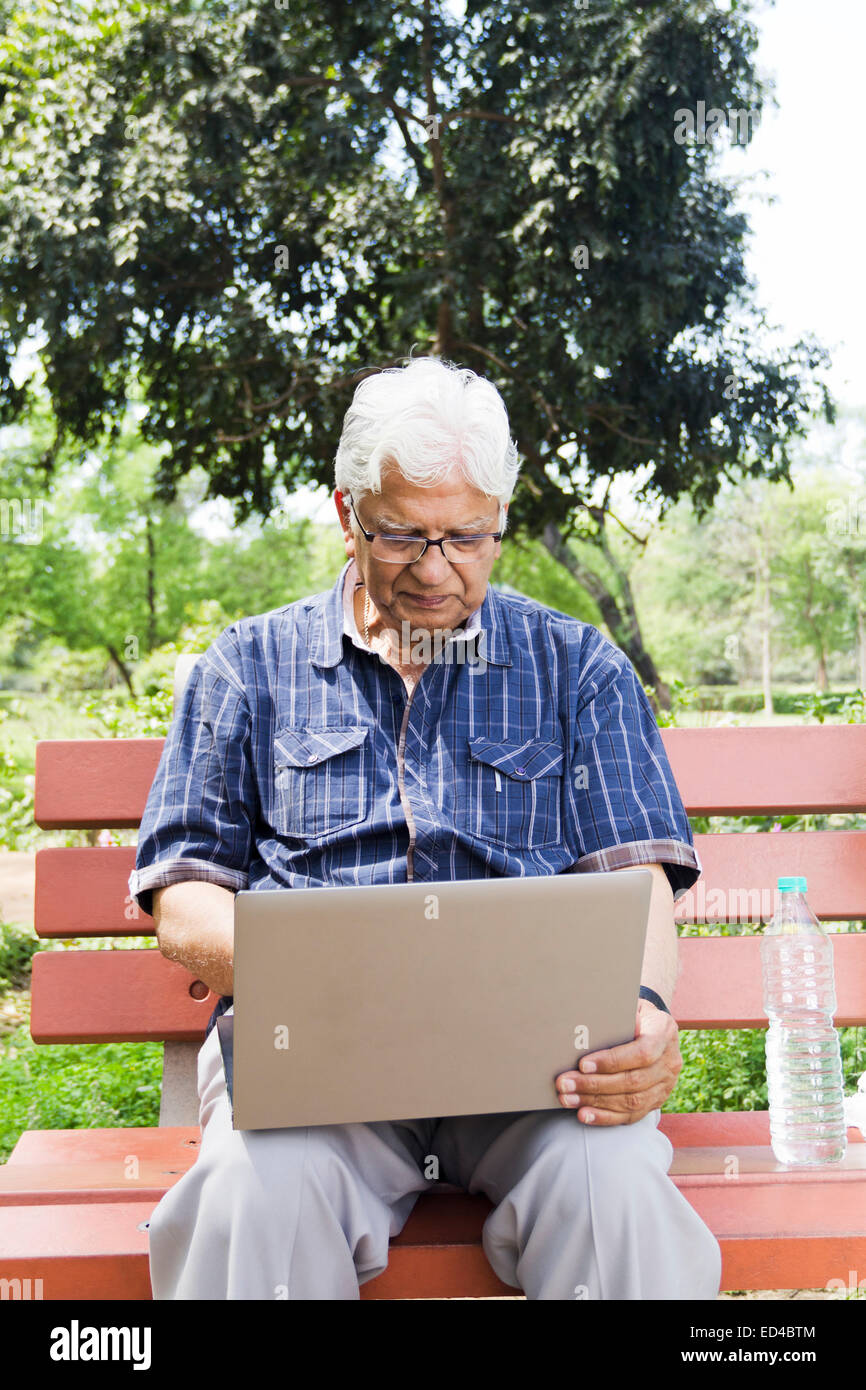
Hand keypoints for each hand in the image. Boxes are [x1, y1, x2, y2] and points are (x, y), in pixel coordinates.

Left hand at [555, 998, 681, 1124]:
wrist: (655, 1028)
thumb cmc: (634, 1014)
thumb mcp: (631, 1006)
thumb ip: (618, 1015)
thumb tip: (590, 1024)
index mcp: (664, 1032)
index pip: (641, 1053)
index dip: (611, 1061)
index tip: (582, 1064)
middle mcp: (669, 1062)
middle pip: (632, 1081)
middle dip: (594, 1084)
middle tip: (565, 1083)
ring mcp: (665, 1085)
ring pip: (630, 1101)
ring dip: (595, 1102)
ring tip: (568, 1098)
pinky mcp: (656, 1102)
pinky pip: (631, 1115)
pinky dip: (605, 1117)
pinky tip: (584, 1114)